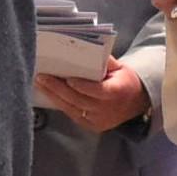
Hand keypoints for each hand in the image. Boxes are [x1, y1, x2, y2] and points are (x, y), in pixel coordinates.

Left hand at [35, 58, 151, 134]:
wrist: (135, 103)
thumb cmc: (125, 81)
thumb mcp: (120, 67)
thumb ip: (104, 60)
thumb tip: (85, 49)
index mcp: (116, 93)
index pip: (97, 91)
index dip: (82, 86)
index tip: (68, 79)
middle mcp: (107, 109)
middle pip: (78, 99)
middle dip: (58, 88)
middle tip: (42, 77)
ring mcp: (98, 120)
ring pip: (72, 108)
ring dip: (54, 96)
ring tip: (40, 84)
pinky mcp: (91, 126)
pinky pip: (72, 114)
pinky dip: (60, 103)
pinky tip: (49, 93)